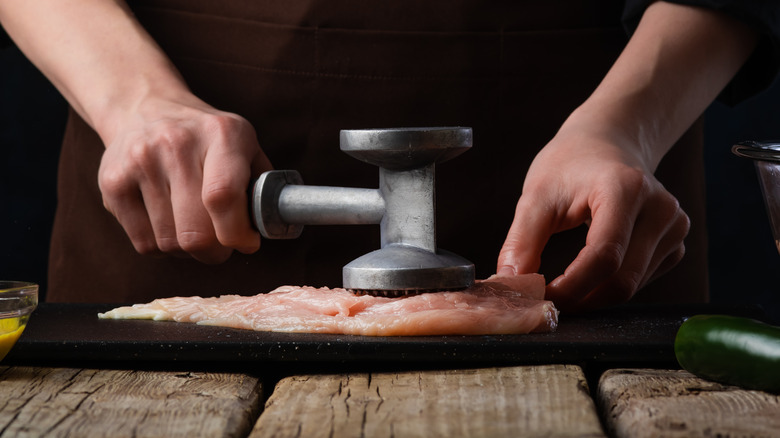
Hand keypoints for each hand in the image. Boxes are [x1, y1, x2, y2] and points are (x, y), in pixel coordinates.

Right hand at [97, 95, 271, 262]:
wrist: (146, 108)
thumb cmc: (208, 139)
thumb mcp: (245, 145)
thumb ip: (263, 186)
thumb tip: (271, 226)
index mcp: (220, 133)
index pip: (223, 197)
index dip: (236, 233)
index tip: (246, 242)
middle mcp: (176, 143)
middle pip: (195, 232)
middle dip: (215, 252)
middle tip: (221, 246)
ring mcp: (139, 162)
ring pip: (170, 243)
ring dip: (188, 250)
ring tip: (194, 228)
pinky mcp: (112, 183)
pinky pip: (144, 244)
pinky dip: (162, 247)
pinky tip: (169, 224)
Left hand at [497, 126, 689, 311]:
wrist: (607, 144)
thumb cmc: (569, 165)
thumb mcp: (536, 196)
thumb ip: (522, 241)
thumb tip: (512, 284)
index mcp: (625, 188)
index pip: (604, 256)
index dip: (571, 286)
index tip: (540, 296)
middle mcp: (660, 208)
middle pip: (622, 279)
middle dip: (581, 298)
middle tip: (548, 302)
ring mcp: (674, 227)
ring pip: (632, 287)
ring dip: (593, 296)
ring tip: (562, 286)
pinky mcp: (675, 244)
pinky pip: (641, 281)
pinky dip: (609, 287)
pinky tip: (589, 274)